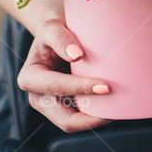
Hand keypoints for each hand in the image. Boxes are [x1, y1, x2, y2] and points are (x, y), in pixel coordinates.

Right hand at [17, 18, 112, 132]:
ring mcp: (52, 107)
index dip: (81, 88)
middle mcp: (38, 97)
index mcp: (30, 78)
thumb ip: (61, 38)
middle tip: (118, 107)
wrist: (59, 37)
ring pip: (75, 124)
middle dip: (91, 116)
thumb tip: (77, 55)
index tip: (106, 86)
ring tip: (121, 109)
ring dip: (97, 120)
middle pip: (65, 119)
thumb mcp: (52, 27)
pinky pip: (82, 119)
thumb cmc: (56, 31)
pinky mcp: (66, 109)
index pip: (56, 87)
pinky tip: (116, 106)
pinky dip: (98, 116)